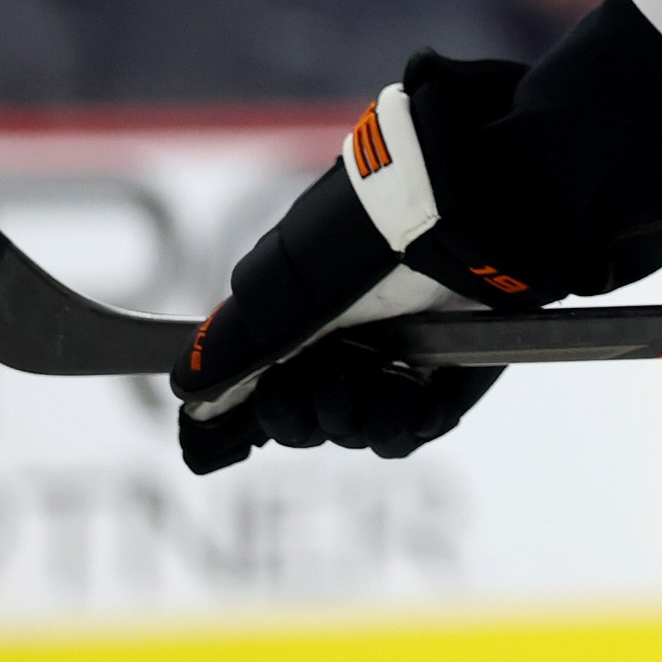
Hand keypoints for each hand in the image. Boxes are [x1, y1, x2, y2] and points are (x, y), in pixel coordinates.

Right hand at [174, 63, 555, 472]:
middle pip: (293, 422)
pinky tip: (405, 381)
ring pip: (345, 434)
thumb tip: (183, 388)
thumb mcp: (291, 282)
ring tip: (374, 364)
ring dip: (349, 410)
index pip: (251, 387)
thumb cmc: (378, 233)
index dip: (235, 421)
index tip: (221, 442)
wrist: (478, 218)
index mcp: (299, 312)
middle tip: (318, 371)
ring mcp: (392, 364)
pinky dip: (394, 419)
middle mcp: (342, 341)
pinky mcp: (443, 385)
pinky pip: (399, 438)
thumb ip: (237, 340)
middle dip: (296, 411)